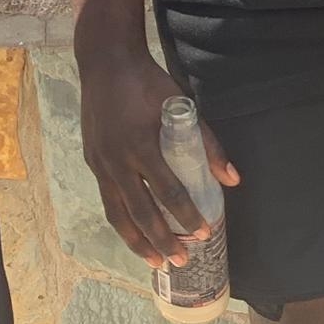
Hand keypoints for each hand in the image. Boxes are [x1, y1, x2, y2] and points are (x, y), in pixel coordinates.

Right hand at [78, 48, 237, 270]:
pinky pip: (107, 199)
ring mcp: (100, 161)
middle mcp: (116, 158)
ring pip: (117, 213)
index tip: (203, 233)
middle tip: (182, 261)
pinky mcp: (91, 160)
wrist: (105, 61)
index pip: (168, 191)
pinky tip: (134, 232)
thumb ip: (206, 143)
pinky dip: (122, 221)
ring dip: (137, 241)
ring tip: (155, 262)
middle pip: (140, 211)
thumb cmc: (147, 83)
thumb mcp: (181, 105)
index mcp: (141, 144)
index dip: (187, 215)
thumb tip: (232, 179)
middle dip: (162, 240)